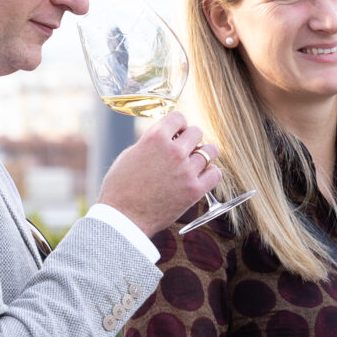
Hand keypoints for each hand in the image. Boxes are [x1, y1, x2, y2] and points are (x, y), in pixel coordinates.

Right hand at [94, 109, 223, 234]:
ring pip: (210, 151)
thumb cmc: (120, 188)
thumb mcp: (130, 155)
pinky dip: (210, 173)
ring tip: (193, 162)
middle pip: (196, 132)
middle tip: (183, 150)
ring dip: (202, 154)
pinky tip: (200, 176)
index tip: (176, 133)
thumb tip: (166, 138)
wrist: (123, 218)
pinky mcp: (195, 190)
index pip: (179, 118)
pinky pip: (215, 173)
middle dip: (189, 139)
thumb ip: (151, 142)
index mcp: (155, 137)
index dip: (177, 125)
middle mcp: (174, 151)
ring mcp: (186, 170)